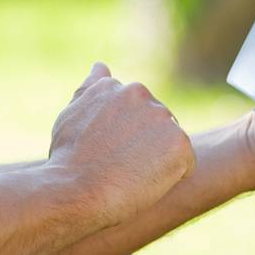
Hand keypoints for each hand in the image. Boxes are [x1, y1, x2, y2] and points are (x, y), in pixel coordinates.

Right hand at [48, 62, 194, 228]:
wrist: (76, 188)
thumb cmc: (69, 159)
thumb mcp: (72, 114)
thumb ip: (90, 90)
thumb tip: (100, 66)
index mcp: (115, 86)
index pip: (134, 113)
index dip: (123, 138)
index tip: (106, 153)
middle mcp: (139, 92)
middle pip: (154, 125)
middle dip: (143, 145)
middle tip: (117, 165)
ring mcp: (161, 115)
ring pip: (170, 143)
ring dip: (157, 159)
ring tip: (129, 174)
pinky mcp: (179, 142)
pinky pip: (185, 164)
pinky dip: (171, 177)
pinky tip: (146, 183)